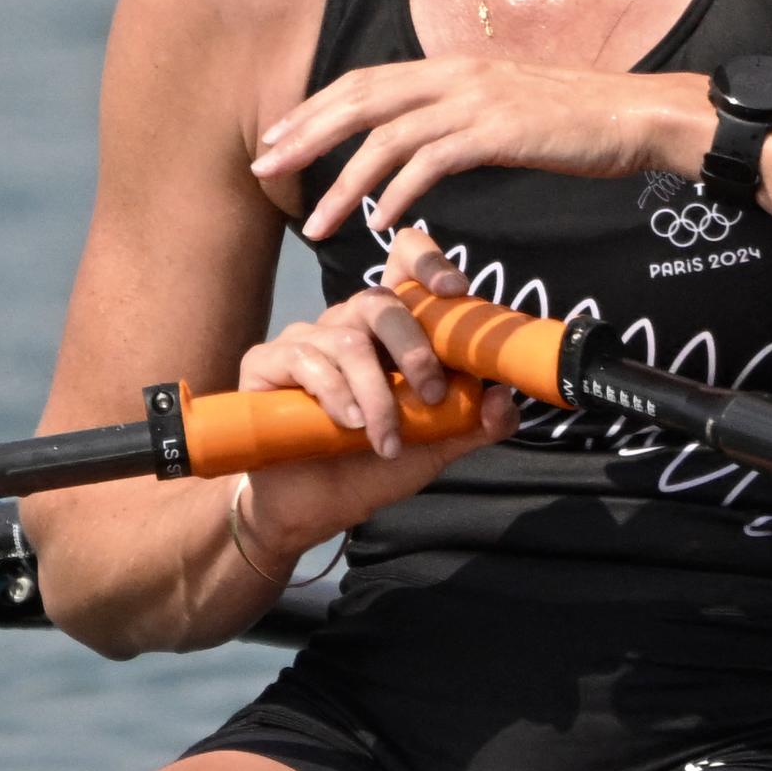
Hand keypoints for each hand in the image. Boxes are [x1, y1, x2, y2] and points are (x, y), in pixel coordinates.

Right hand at [224, 230, 517, 553]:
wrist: (313, 508)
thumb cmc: (370, 467)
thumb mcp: (434, 447)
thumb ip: (473, 422)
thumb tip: (504, 396)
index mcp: (390, 334)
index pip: (403, 267)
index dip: (427, 262)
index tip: (455, 290)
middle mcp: (347, 326)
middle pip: (382, 303)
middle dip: (415, 349)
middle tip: (432, 394)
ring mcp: (305, 340)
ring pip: (348, 340)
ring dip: (377, 395)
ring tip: (384, 438)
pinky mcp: (266, 362)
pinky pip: (304, 359)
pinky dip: (335, 394)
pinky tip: (349, 425)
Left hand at [252, 60, 699, 240]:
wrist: (639, 115)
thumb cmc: (581, 120)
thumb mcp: (509, 109)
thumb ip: (464, 120)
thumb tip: (428, 147)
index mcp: (454, 67)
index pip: (365, 81)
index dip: (316, 109)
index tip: (280, 138)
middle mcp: (456, 75)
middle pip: (359, 99)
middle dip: (305, 135)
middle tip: (264, 167)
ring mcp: (476, 101)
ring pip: (386, 138)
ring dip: (343, 183)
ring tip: (315, 224)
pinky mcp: (498, 132)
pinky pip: (431, 163)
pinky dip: (398, 193)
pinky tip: (381, 223)